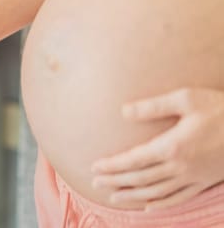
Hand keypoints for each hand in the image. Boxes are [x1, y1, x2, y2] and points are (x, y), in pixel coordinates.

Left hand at [91, 88, 223, 210]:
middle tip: (95, 183)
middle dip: (115, 181)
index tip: (94, 168)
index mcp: (172, 146)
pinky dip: (160, 204)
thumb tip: (123, 111)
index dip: (112, 166)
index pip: (133, 160)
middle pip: (140, 179)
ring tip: (114, 197)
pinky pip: (178, 198)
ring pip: (156, 192)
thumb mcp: (186, 98)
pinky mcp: (205, 182)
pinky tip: (147, 207)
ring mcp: (193, 177)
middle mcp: (180, 167)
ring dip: (132, 196)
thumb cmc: (219, 108)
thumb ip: (153, 106)